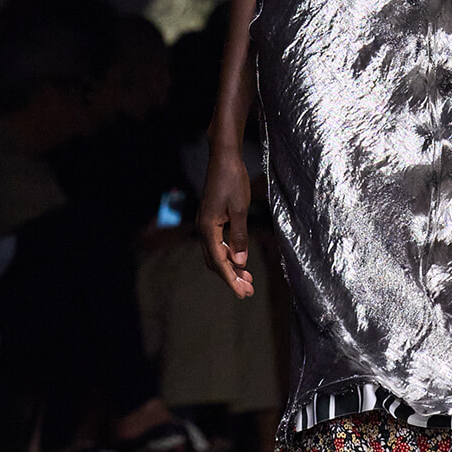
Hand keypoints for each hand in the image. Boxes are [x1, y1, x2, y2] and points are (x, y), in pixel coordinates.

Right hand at [198, 143, 254, 296]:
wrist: (223, 158)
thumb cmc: (232, 180)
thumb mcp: (240, 209)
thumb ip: (240, 236)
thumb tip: (240, 262)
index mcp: (208, 229)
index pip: (220, 262)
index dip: (231, 280)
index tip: (243, 293)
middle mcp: (203, 228)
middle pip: (215, 262)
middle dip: (231, 278)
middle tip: (248, 291)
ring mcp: (206, 224)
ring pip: (215, 254)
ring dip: (230, 268)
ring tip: (247, 279)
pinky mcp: (210, 219)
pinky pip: (217, 244)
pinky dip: (228, 255)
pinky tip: (239, 258)